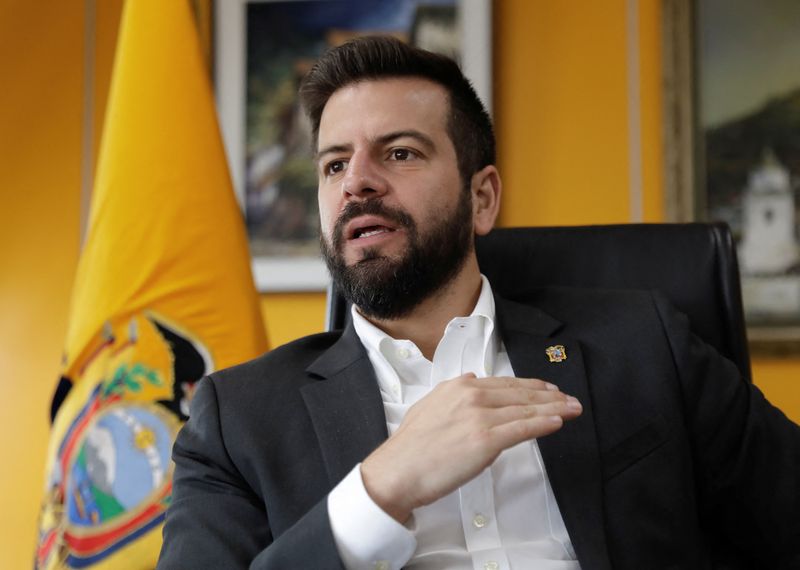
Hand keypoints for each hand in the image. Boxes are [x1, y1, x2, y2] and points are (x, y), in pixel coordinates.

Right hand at [360, 374, 581, 522]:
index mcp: (459, 387)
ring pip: (526, 409)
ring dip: (554, 409)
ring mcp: (480, 417)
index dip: (531, 386)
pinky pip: (523, 429)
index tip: (547, 389)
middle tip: (569, 398)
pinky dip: (543, 424)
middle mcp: (472, 396)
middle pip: (520, 394)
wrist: (399, 470)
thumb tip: (472, 379)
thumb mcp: (429, 405)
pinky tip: (557, 422)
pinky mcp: (486, 440)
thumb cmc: (411, 447)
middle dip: (549, 396)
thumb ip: (452, 393)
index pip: (505, 384)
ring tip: (572, 409)